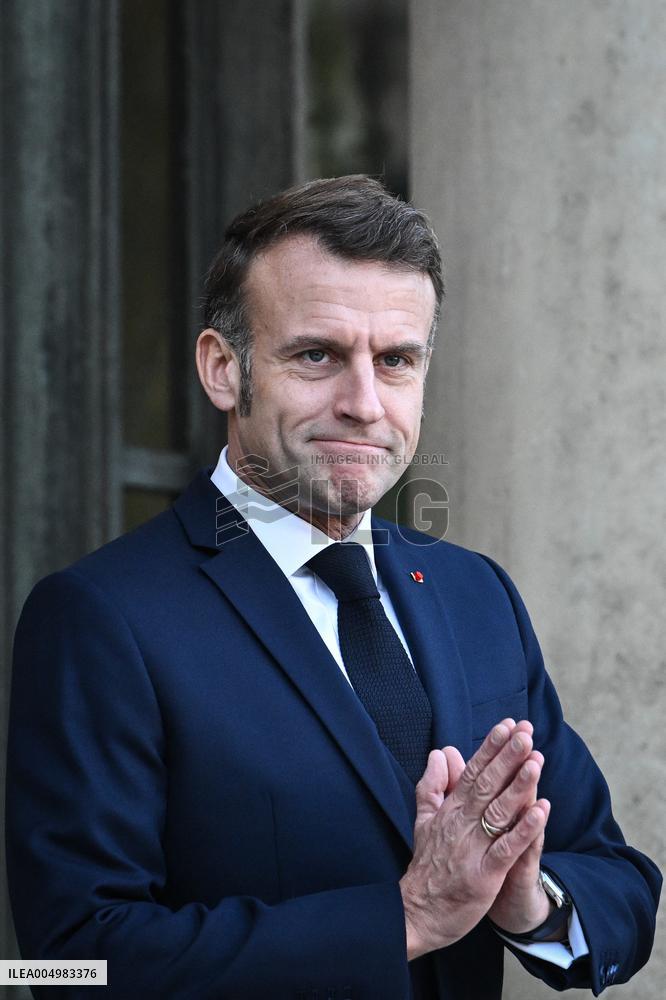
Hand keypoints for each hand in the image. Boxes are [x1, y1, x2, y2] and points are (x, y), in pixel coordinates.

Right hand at [399, 719, 548, 959]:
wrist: (416, 913)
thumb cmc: (427, 866)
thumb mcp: (424, 819)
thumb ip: (434, 785)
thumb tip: (441, 752)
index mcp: (450, 810)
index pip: (472, 771)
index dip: (490, 747)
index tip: (508, 725)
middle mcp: (460, 824)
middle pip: (487, 784)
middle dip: (508, 756)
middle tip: (526, 732)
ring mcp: (472, 849)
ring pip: (498, 811)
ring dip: (519, 785)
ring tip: (536, 760)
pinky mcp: (483, 876)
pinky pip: (506, 849)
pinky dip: (524, 830)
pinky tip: (542, 811)